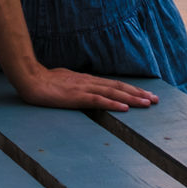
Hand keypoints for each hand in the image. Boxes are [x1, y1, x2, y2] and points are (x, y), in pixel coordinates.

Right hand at [14, 65, 158, 110]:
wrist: (30, 79)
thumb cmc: (46, 82)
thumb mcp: (66, 82)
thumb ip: (77, 86)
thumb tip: (87, 90)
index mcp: (87, 79)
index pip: (114, 84)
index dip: (131, 89)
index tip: (145, 93)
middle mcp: (89, 81)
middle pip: (118, 87)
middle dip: (138, 93)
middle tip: (155, 99)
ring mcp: (84, 88)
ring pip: (113, 92)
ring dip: (132, 98)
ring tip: (147, 103)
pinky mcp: (76, 97)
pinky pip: (98, 100)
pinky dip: (113, 103)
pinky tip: (124, 108)